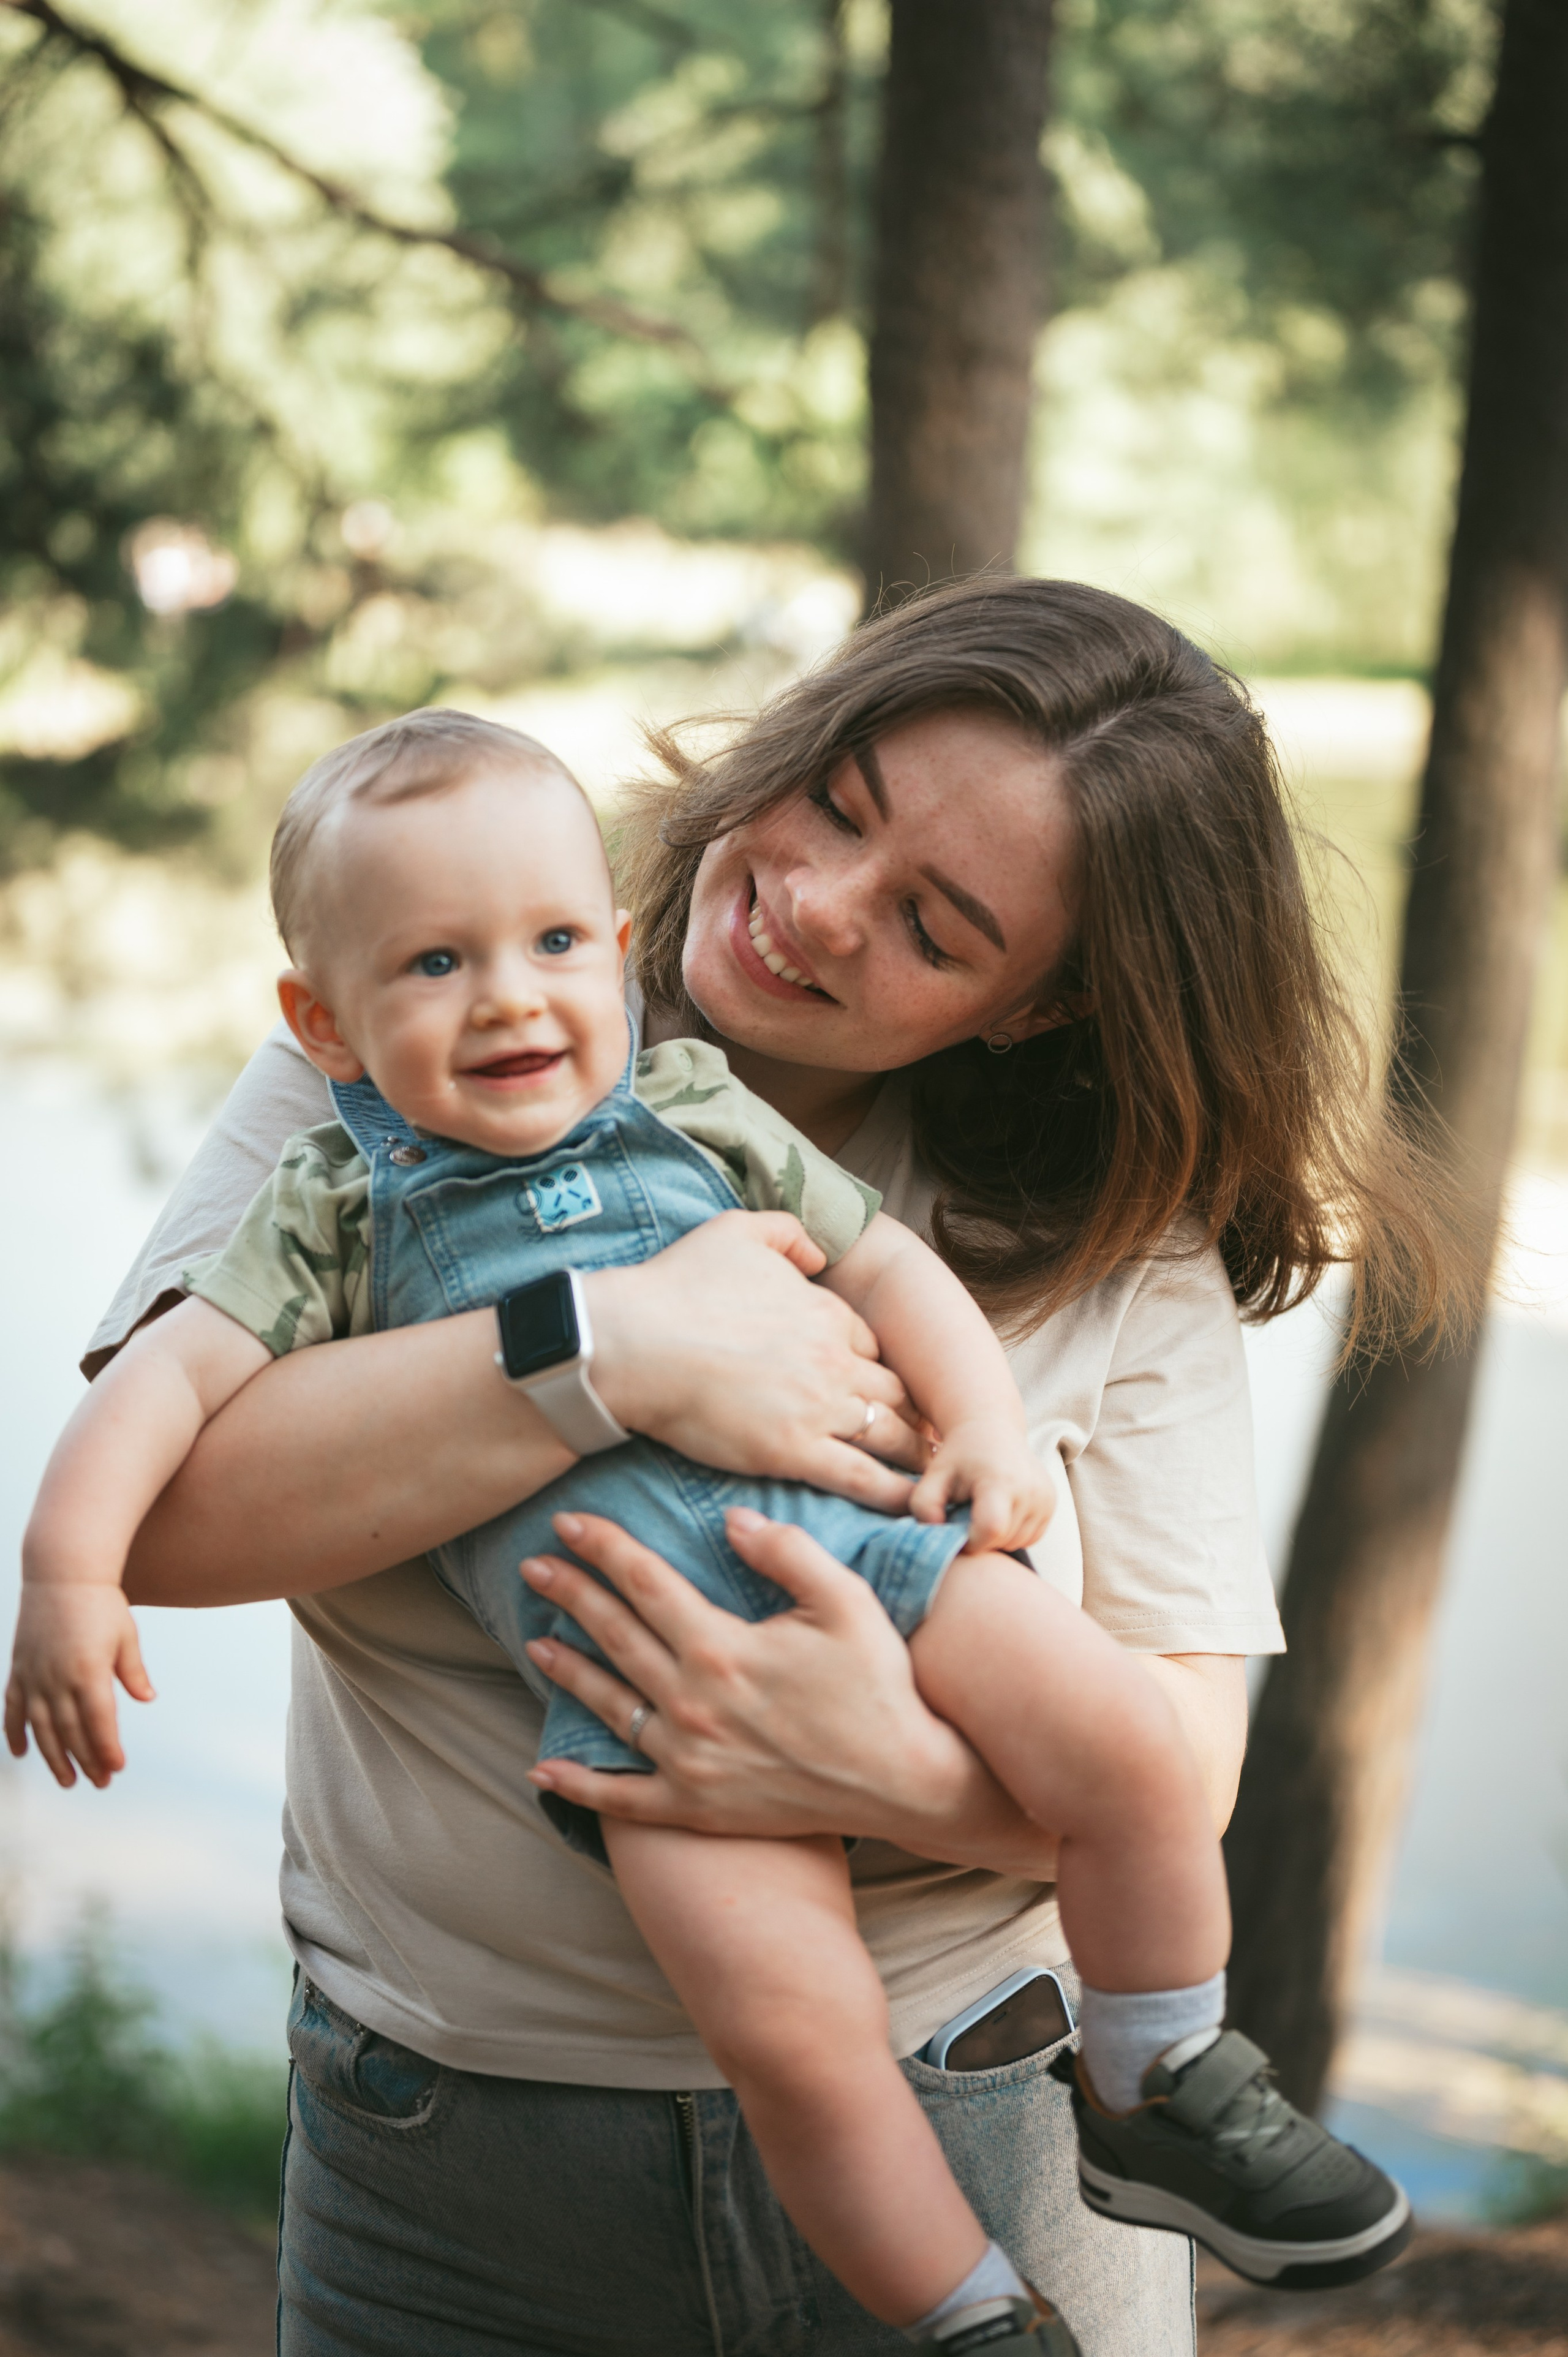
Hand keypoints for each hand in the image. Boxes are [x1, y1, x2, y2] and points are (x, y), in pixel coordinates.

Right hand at [5, 1585, 155, 1788]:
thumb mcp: (125, 1635)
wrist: (62, 1574)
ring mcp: (34, 1676)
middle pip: (71, 1731)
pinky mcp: (19, 1670)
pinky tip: (23, 1753)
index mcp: (88, 1671)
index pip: (99, 1722)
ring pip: (41, 1728)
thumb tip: (145, 1698)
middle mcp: (56, 1678)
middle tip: (100, 1782)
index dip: (106, 1748)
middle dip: (86, 1760)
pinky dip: (16, 1733)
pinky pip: (13, 1709)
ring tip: (68, 1780)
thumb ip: (132, 1670)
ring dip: (54, 1757)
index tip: (116, 1769)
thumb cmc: (101, 1603)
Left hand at [517, 1508, 1059, 1878]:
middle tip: (533, 1568)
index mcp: (721, 1648)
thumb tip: (730, 1521)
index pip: (645, 1584)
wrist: (903, 1782)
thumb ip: (787, 1553)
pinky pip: (621, 1799)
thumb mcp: (847, 1602)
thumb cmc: (878, 1687)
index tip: (567, 1524)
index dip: (603, 1549)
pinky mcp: (695, 1808)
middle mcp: (692, 1704)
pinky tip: (542, 1770)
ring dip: (567, 1671)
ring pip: (609, 1707)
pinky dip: (578, 1786)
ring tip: (534, 1643)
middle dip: (570, 1596)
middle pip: (615, 1637)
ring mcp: (688, 1761)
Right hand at [585, 1211, 927, 1511]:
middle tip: (916, 1435)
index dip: (868, 1364)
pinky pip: (861, 1477)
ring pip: (887, 1434)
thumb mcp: (737, 1229)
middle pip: (890, 1391)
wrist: (635, 1343)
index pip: (868, 1344)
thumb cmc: (675, 1287)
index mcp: (824, 1312)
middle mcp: (833, 1360)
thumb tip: (820, 1253)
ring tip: (928, 1476)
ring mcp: (818, 1408)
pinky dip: (892, 1492)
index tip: (871, 1385)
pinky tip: (912, 1505)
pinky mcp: (794, 1452)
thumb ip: (788, 1232)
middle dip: (903, 1412)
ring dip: (911, 1452)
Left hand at [909, 1418, 1055, 1553]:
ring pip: (1018, 1542)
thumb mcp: (933, 1476)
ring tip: (981, 1510)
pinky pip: (1031, 1536)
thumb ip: (923, 1506)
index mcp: (999, 1481)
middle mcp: (1029, 1489)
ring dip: (996, 1537)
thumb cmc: (958, 1456)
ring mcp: (1045, 1497)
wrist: (991, 1428)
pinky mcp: (1051, 1502)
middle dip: (980, 1538)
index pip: (991, 1530)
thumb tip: (936, 1532)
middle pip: (1003, 1540)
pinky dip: (1013, 1532)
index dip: (970, 1540)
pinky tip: (998, 1511)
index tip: (955, 1527)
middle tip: (966, 1515)